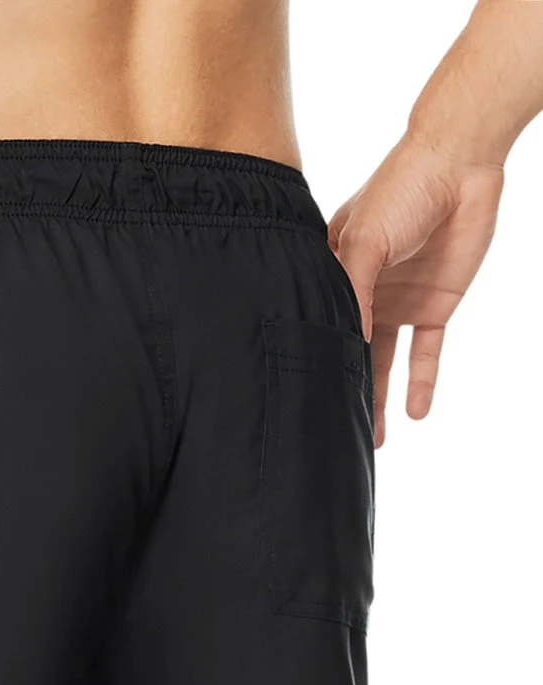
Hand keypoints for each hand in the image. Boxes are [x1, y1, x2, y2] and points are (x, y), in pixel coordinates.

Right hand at [327, 130, 504, 446]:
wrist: (462, 162)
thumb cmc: (400, 189)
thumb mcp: (363, 239)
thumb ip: (352, 292)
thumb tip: (347, 344)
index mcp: (333, 273)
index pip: (319, 325)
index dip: (314, 359)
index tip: (305, 397)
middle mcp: (362, 293)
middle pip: (351, 352)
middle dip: (345, 390)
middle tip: (335, 431)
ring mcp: (397, 301)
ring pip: (385, 362)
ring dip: (380, 398)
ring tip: (373, 438)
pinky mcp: (434, 306)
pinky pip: (427, 352)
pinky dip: (423, 382)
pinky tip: (417, 413)